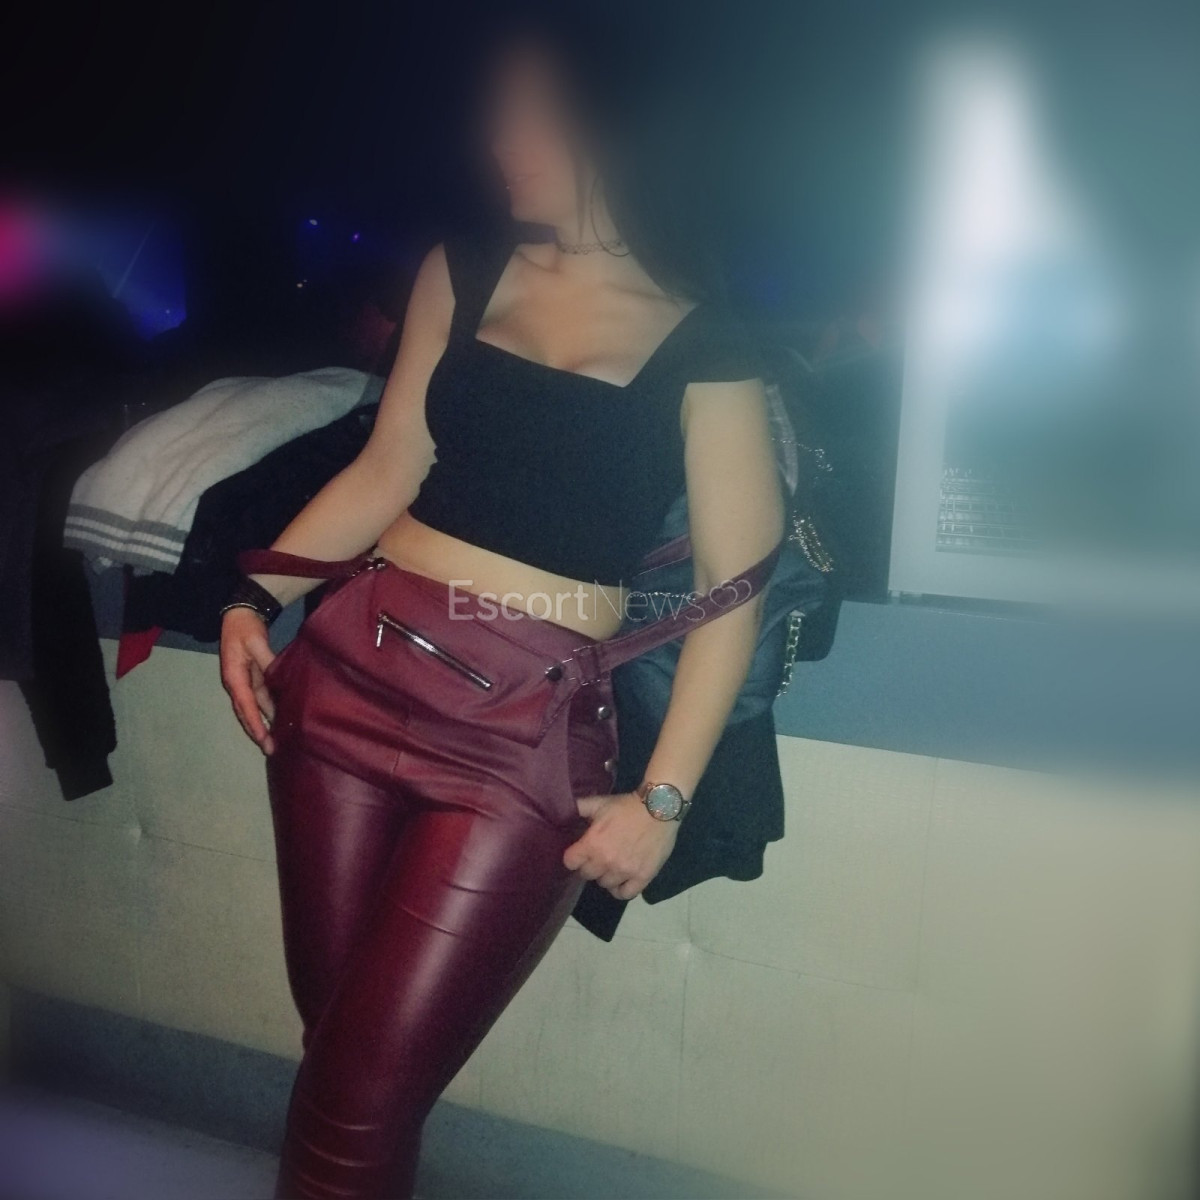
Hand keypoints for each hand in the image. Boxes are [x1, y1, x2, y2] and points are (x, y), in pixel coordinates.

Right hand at [219, 607, 276, 753]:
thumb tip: (279, 677)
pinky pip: (260, 699)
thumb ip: (267, 661)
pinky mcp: (253, 679)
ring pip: (254, 708)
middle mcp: (237, 684)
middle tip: (271, 749)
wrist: (240, 614)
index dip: (255, 723)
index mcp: (234, 676)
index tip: (263, 739)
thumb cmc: (245, 628)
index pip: (245, 704)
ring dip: (264, 723)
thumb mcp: (256, 641)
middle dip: (258, 731)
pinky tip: (280, 720)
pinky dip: (269, 710)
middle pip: (247, 712)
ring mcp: (245, 682)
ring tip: (277, 741)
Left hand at [563, 791, 679, 899]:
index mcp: (592, 844)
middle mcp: (606, 862)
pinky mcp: (642, 877)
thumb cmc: (626, 806)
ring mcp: (624, 872)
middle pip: (586, 874)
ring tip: (612, 865)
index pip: (570, 862)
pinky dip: (620, 889)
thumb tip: (563, 810)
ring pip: (604, 884)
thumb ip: (579, 807)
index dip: (574, 856)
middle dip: (589, 865)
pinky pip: (625, 894)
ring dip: (606, 875)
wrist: (659, 808)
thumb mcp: (600, 803)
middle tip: (598, 856)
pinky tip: (622, 880)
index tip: (580, 852)